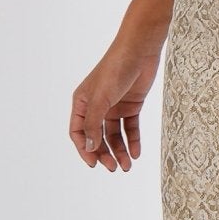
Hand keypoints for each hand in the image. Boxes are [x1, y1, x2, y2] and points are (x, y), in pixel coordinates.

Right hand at [70, 40, 160, 171]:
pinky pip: (130, 128)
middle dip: (105, 154)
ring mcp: (114, 106)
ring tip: (127, 166)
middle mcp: (96, 106)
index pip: (78, 133)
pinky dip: (133, 141)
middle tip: (114, 168)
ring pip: (114, 135)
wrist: (140, 50)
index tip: (94, 164)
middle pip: (97, 137)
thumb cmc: (115, 69)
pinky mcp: (132, 105)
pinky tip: (137, 153)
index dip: (85, 150)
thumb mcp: (101, 99)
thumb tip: (89, 148)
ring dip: (120, 151)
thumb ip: (93, 124)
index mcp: (82, 103)